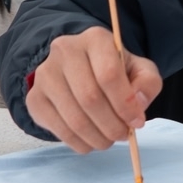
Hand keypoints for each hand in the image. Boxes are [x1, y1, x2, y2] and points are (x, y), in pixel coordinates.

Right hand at [26, 24, 161, 153]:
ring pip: (73, 118)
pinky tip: (91, 141)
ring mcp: (45, 75)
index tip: (137, 121)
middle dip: (112, 125)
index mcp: (95, 39)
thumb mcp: (140, 70)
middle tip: (123, 135)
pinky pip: (58, 129)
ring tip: (109, 140)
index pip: (109, 75)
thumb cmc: (115, 69)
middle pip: (90, 98)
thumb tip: (137, 104)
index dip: (125, 104)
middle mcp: (64, 51)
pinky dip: (79, 143)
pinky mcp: (34, 98)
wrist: (80, 69)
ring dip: (97, 138)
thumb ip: (147, 84)